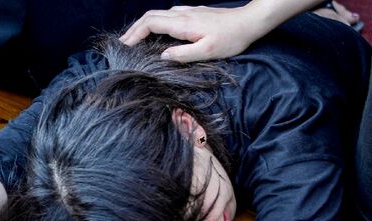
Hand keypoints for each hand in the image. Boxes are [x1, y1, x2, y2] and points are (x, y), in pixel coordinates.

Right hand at [120, 2, 361, 62]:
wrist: (249, 22)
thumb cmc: (231, 38)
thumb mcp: (207, 52)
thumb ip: (183, 55)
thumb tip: (162, 56)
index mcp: (182, 23)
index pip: (150, 24)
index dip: (134, 34)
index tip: (124, 47)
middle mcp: (182, 13)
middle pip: (149, 16)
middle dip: (133, 29)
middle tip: (122, 44)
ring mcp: (187, 11)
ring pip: (157, 14)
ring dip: (142, 26)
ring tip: (134, 40)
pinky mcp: (192, 13)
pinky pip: (167, 15)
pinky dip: (154, 24)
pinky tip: (155, 33)